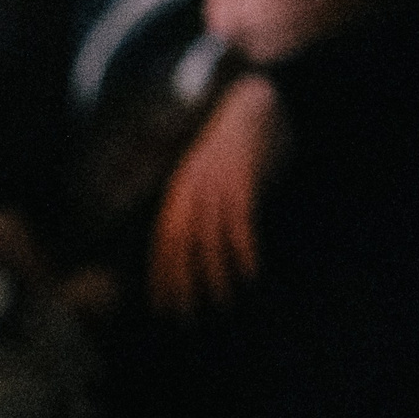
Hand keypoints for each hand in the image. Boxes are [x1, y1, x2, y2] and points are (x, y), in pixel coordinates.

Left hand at [149, 73, 284, 315]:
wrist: (256, 101)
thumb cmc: (237, 145)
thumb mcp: (214, 179)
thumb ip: (206, 212)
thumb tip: (205, 251)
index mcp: (181, 189)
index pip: (164, 240)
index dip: (162, 274)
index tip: (163, 305)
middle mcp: (191, 187)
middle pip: (178, 243)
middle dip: (180, 281)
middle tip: (185, 316)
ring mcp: (215, 181)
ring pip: (207, 236)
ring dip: (214, 272)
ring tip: (221, 301)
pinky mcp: (241, 176)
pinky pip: (237, 220)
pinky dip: (241, 248)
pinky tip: (249, 272)